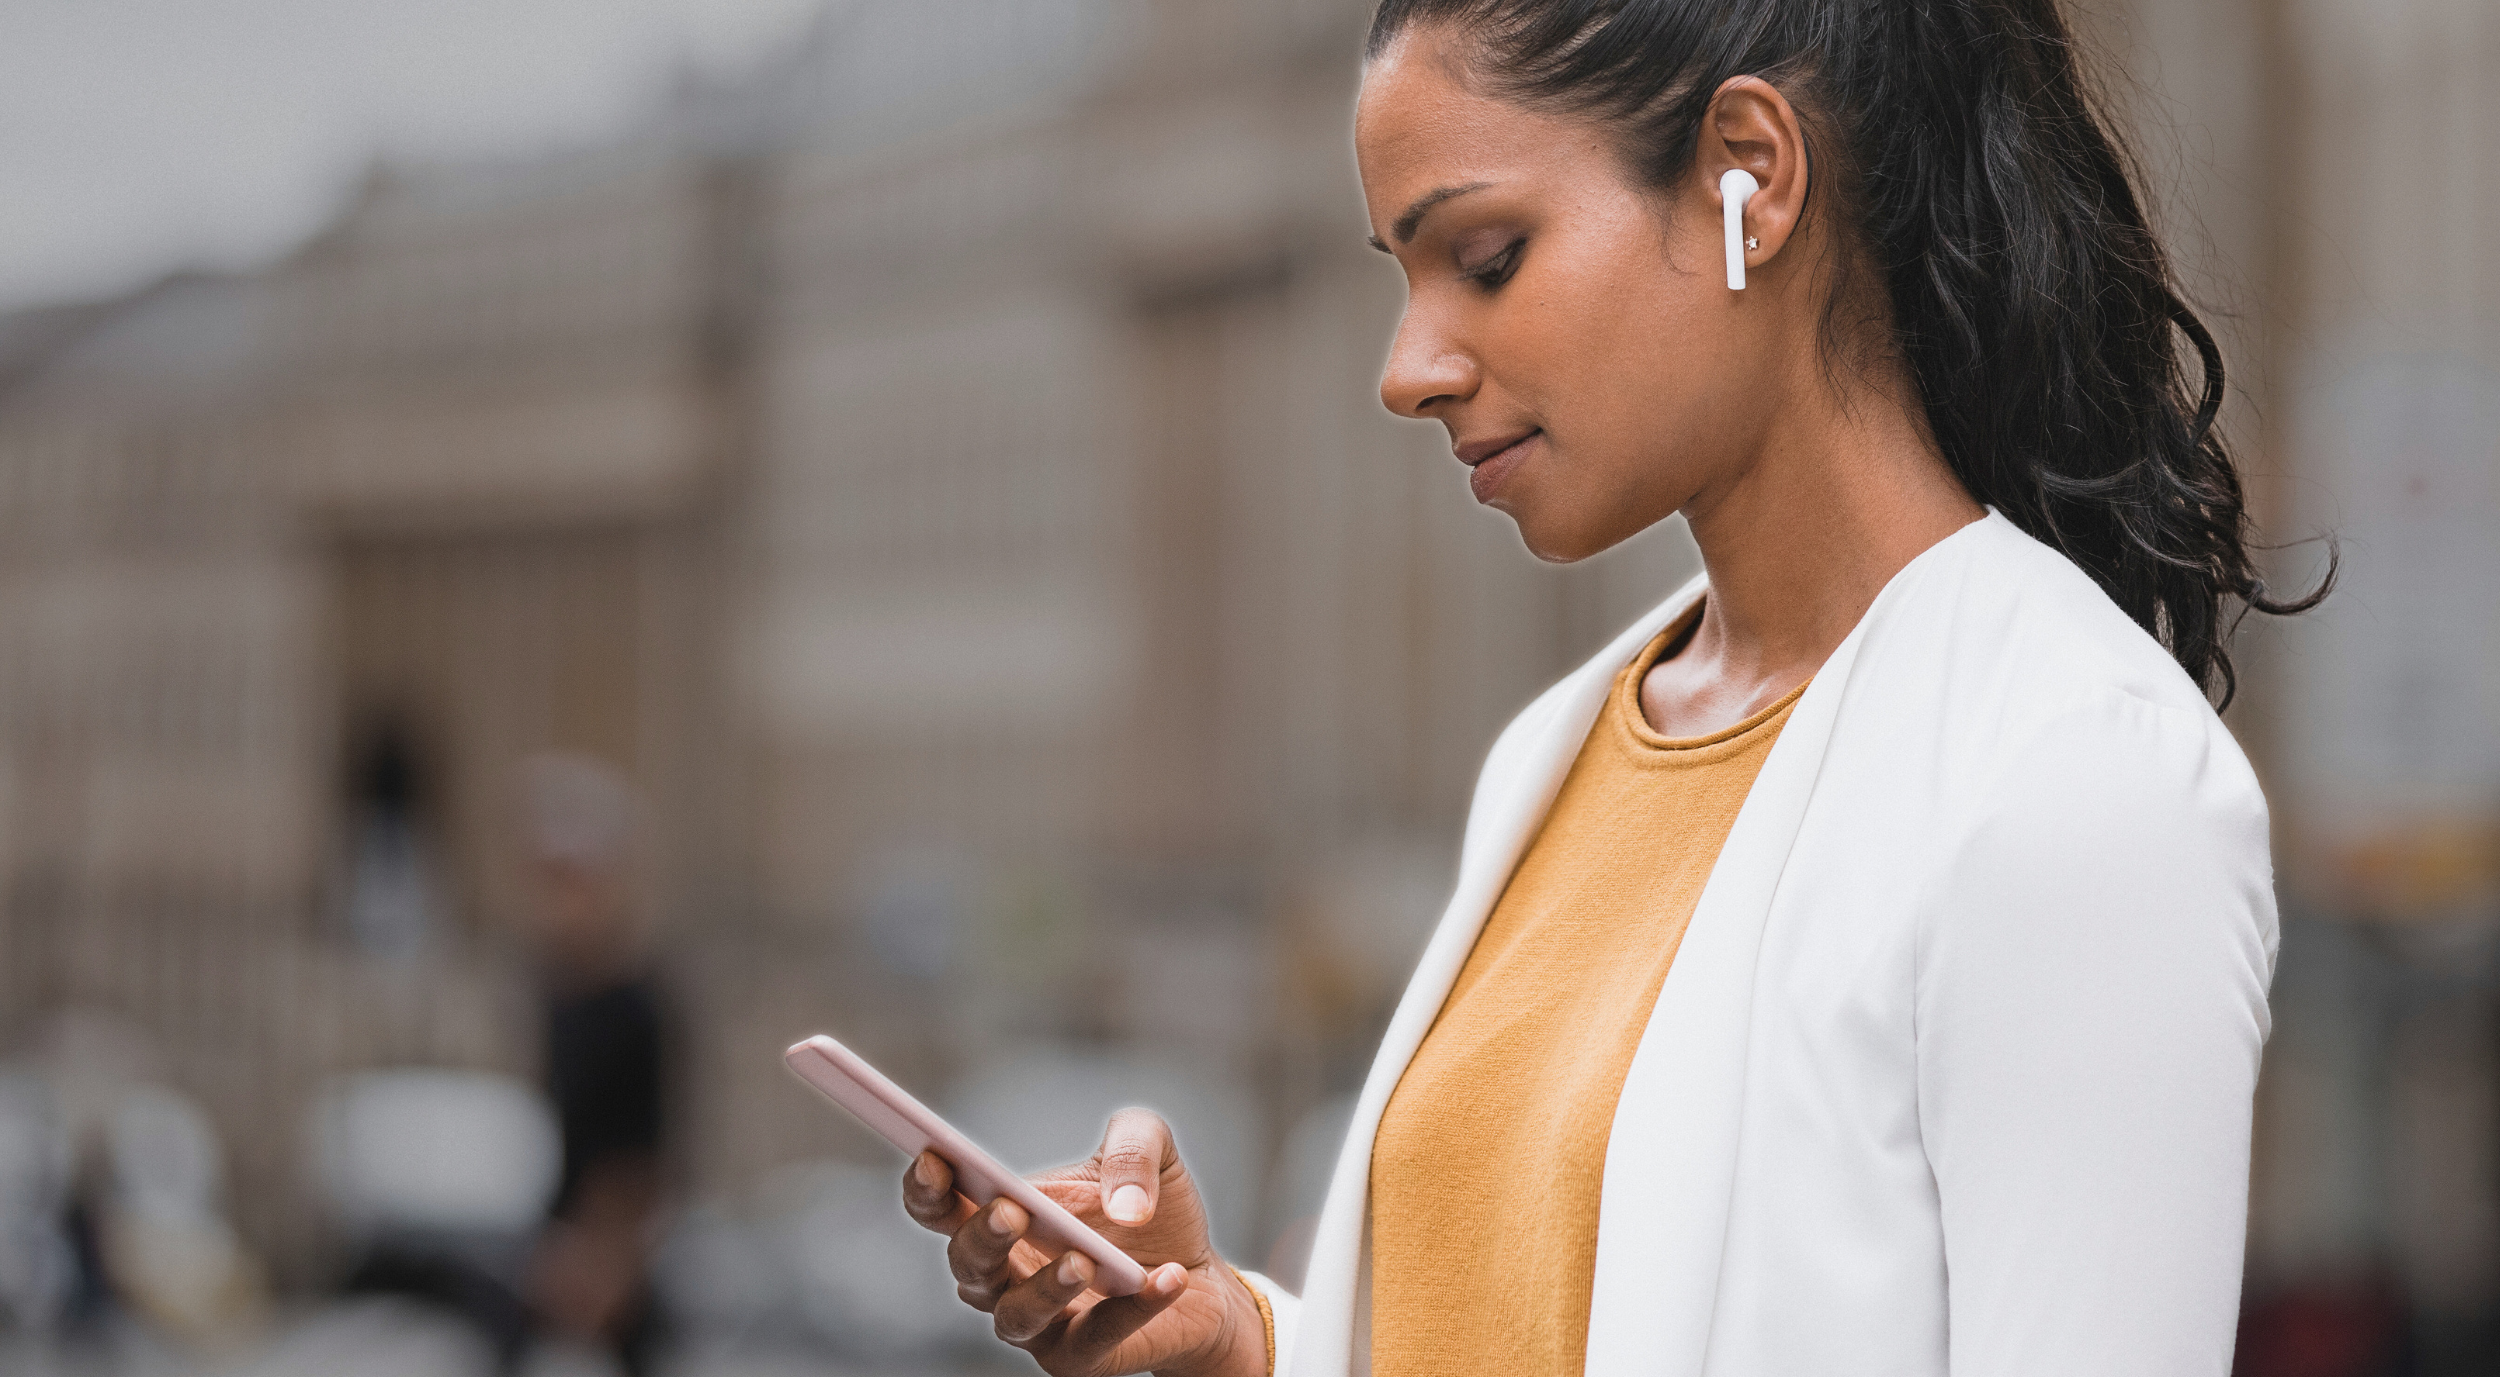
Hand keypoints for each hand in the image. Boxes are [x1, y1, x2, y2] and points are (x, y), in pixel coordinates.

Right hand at [901, 1108, 1269, 1376]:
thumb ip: (1132, 1145)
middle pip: (968, 1264)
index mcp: (1002, 1215)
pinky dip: (1130, 1310)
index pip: (940, 1207)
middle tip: (1011, 1211)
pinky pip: (1095, 1337)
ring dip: (1042, 1289)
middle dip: (982, 1237)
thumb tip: (1125, 1206)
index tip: (934, 1156)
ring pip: (1015, 1316)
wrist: (1200, 1273)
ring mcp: (1038, 1321)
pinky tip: (1166, 1278)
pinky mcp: (1080, 1356)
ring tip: (1082, 1261)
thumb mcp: (1149, 1146)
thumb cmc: (1152, 1207)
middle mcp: (1006, 1274)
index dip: (926, 1187)